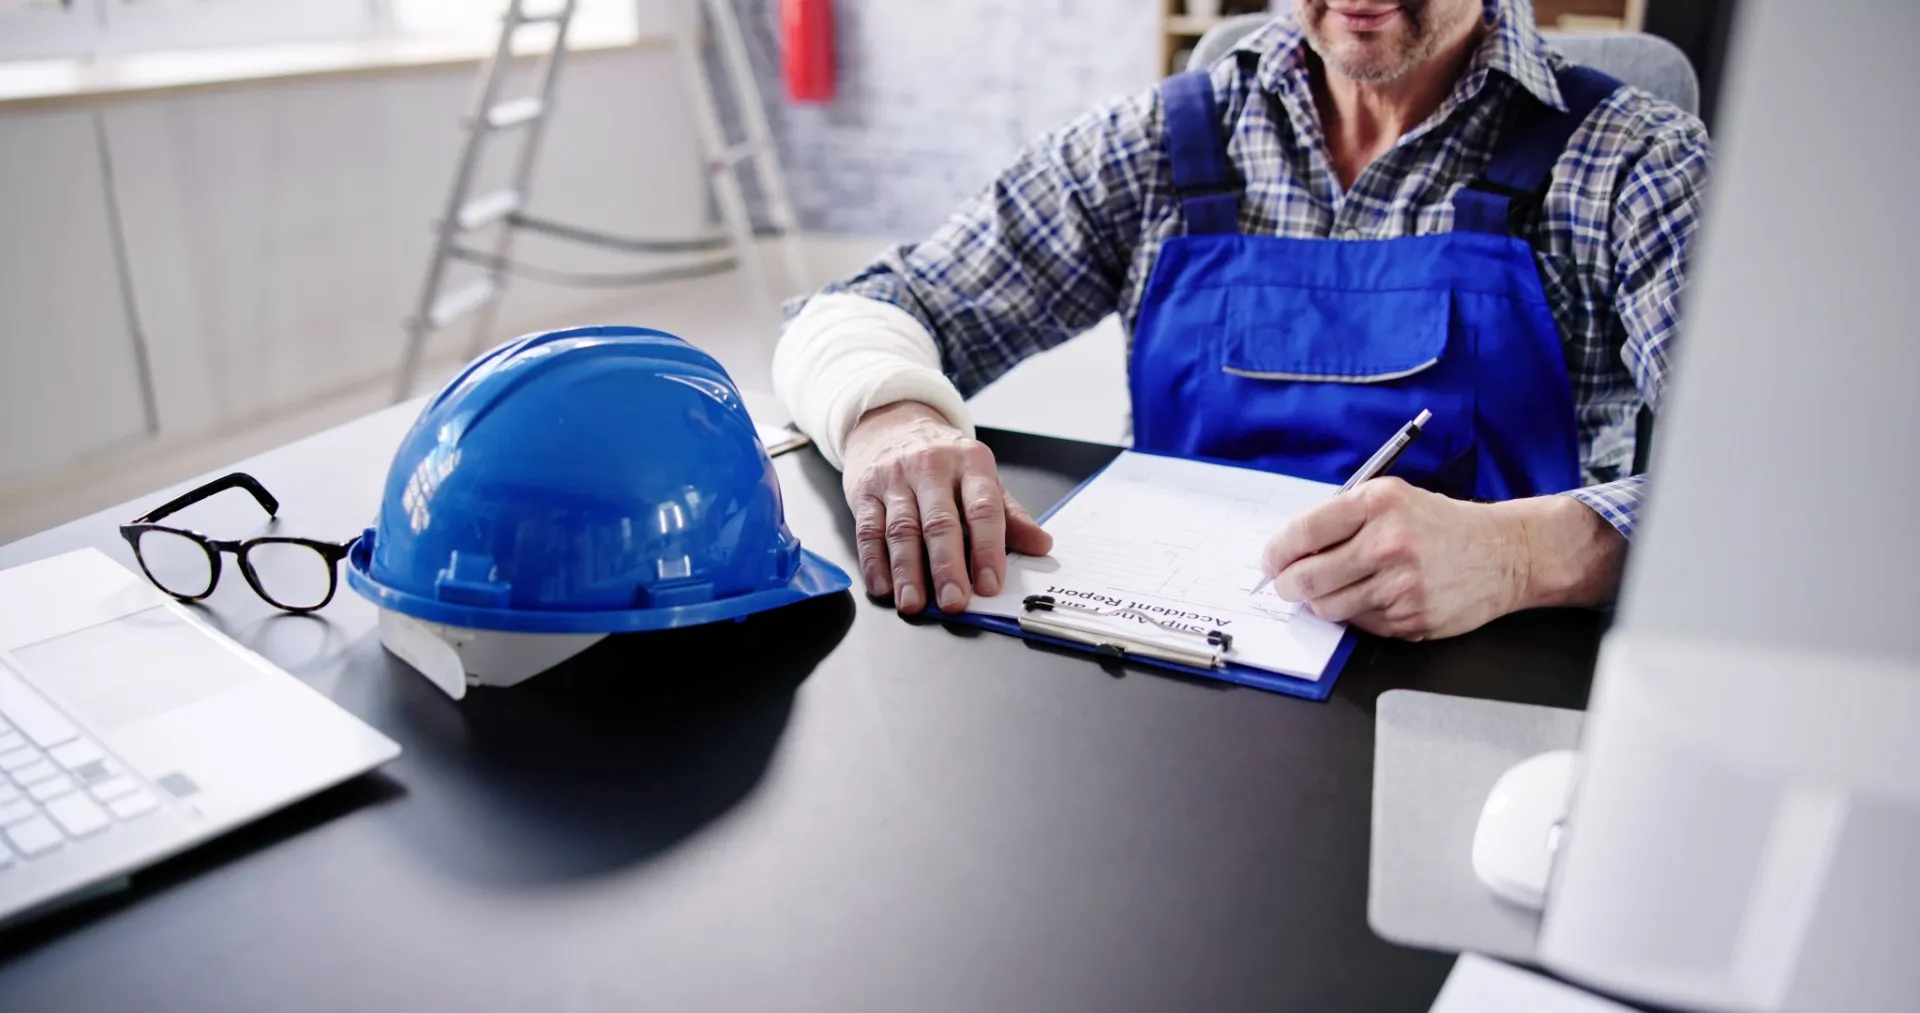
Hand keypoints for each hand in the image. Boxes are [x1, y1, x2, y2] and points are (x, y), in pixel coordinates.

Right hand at [841, 401, 1052, 614]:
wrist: (892, 423)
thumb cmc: (944, 460)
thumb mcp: (982, 478)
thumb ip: (1011, 515)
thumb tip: (1041, 545)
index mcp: (971, 463)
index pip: (983, 509)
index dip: (987, 549)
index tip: (989, 584)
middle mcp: (932, 467)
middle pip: (940, 522)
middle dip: (947, 567)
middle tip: (953, 601)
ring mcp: (895, 477)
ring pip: (902, 529)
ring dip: (907, 571)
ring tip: (914, 602)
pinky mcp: (865, 490)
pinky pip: (868, 529)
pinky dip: (874, 562)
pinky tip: (883, 586)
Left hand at [1259, 478, 1623, 640]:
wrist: (1505, 553)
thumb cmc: (1441, 525)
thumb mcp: (1393, 500)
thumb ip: (1341, 519)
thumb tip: (1288, 550)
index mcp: (1377, 504)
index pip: (1302, 532)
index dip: (1276, 552)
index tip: (1271, 560)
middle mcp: (1388, 543)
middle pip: (1306, 577)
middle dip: (1288, 584)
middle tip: (1288, 584)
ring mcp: (1400, 585)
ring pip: (1328, 607)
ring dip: (1321, 602)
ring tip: (1334, 589)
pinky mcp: (1411, 619)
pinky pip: (1359, 624)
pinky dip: (1357, 614)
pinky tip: (1375, 598)